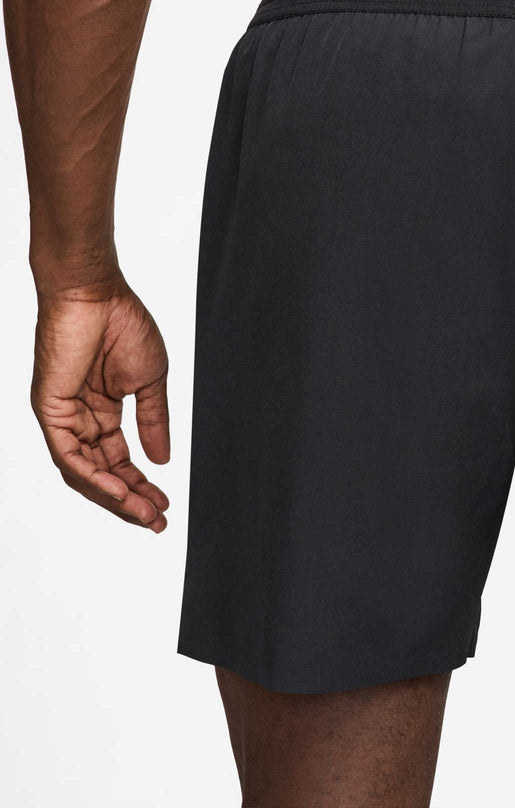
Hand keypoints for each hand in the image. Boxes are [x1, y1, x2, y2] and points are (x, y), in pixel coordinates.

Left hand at [31, 276, 170, 531]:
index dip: (142, 486)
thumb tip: (162, 458)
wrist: (97, 293)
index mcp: (101, 412)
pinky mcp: (50, 411)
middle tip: (157, 521)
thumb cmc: (122, 324)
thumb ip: (154, 420)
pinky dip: (94, 478)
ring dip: (115, 497)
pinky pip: (69, 456)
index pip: (119, 461)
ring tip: (144, 513)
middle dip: (130, 501)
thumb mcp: (149, 381)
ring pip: (84, 473)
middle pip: (101, 474)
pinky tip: (120, 491)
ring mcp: (63, 417)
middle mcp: (79, 420)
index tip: (165, 505)